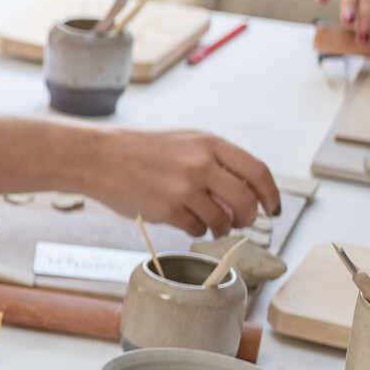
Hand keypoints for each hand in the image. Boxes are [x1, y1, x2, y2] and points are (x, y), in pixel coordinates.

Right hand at [85, 128, 281, 238]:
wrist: (97, 156)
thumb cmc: (138, 148)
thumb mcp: (183, 141)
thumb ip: (214, 160)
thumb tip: (243, 192)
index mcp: (209, 143)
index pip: (258, 172)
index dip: (270, 193)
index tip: (272, 207)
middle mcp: (201, 165)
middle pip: (245, 201)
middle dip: (249, 217)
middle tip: (242, 221)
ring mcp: (184, 189)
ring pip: (222, 219)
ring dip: (222, 226)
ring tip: (213, 224)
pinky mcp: (167, 210)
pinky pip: (196, 227)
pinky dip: (196, 229)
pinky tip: (186, 221)